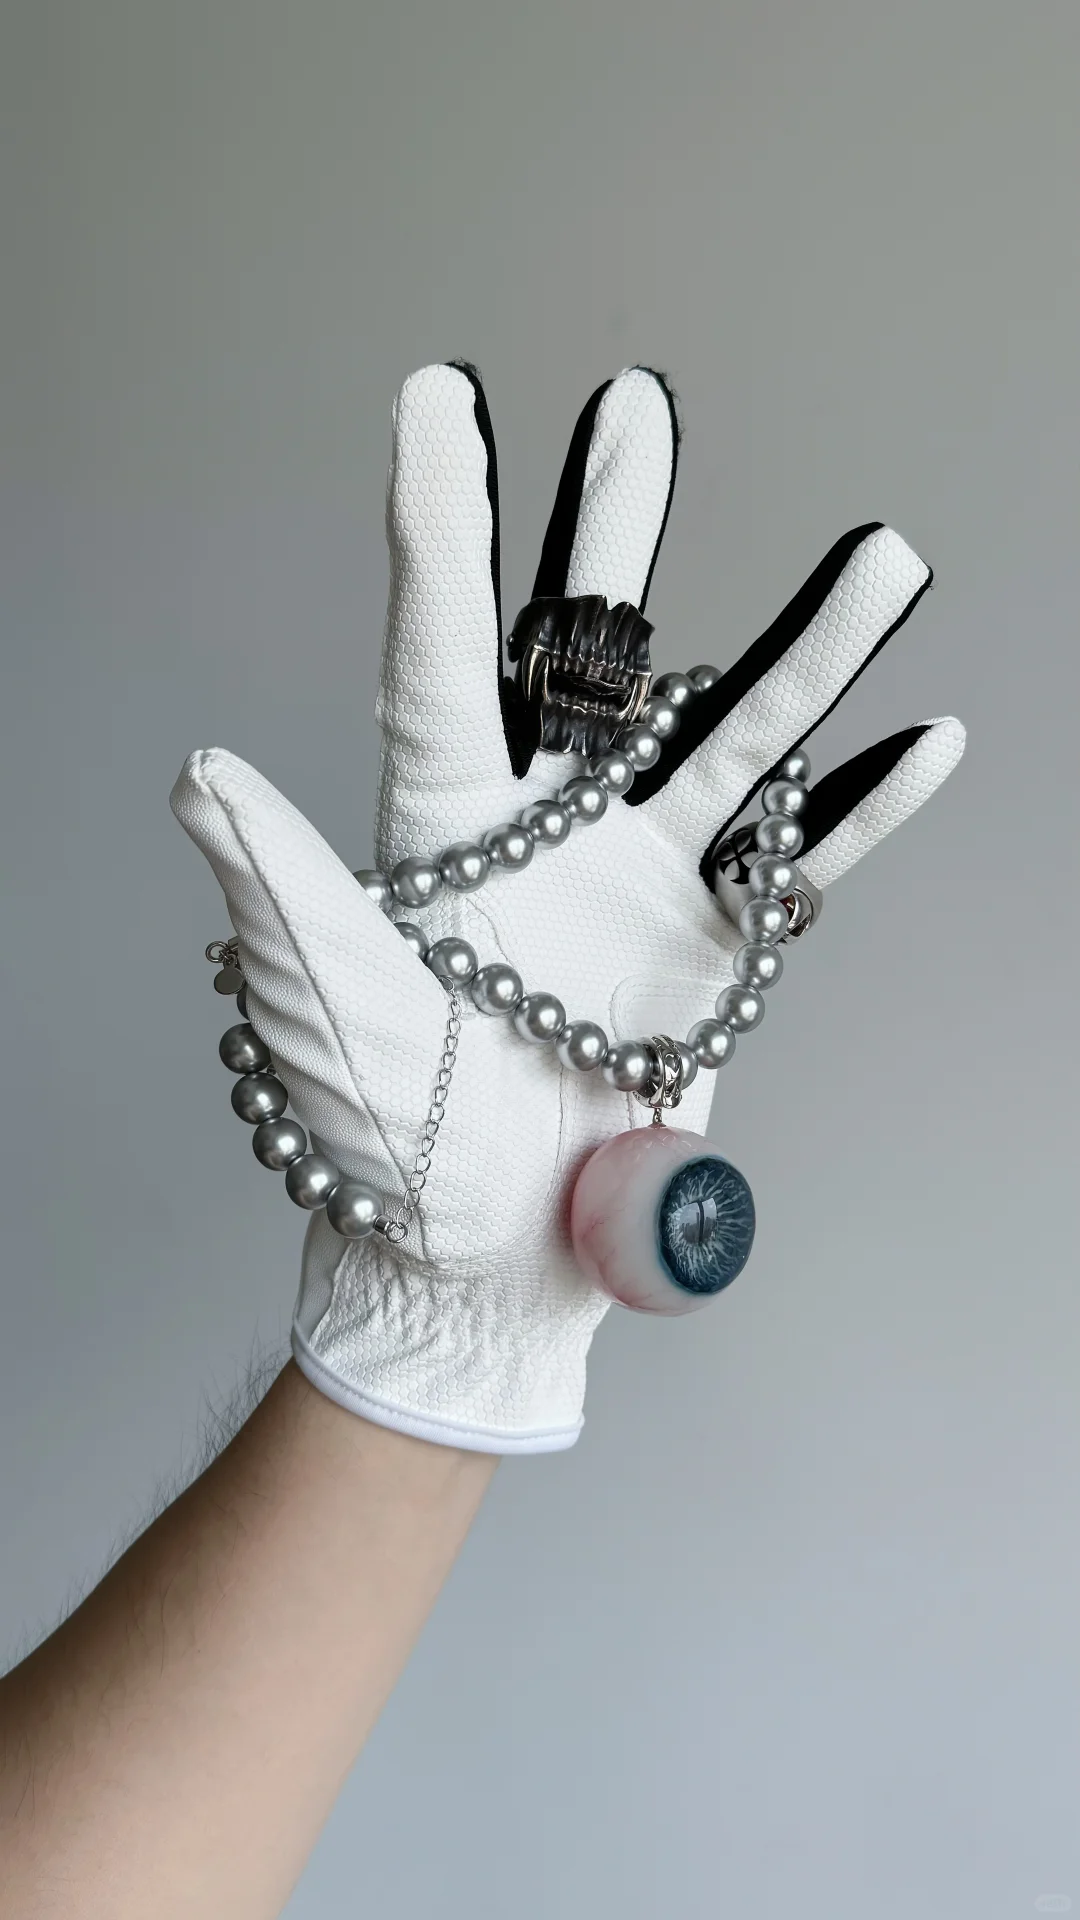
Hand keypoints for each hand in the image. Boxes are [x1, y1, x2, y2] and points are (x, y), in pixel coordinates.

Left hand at [172, 362, 963, 1451]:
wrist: (490, 1251)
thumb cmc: (387, 1147)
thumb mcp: (319, 1019)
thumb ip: (282, 895)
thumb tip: (200, 777)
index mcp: (437, 825)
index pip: (437, 655)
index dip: (438, 529)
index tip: (434, 399)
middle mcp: (545, 826)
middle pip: (589, 657)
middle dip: (612, 533)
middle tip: (635, 410)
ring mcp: (639, 878)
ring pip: (728, 740)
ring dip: (805, 653)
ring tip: (880, 559)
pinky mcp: (712, 944)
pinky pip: (802, 860)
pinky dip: (864, 808)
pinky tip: (924, 740)